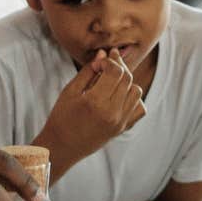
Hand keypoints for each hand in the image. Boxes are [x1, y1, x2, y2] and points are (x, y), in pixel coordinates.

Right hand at [39, 49, 145, 165]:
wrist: (62, 147)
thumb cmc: (62, 117)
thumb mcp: (70, 90)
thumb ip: (89, 70)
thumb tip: (104, 53)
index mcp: (95, 102)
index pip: (115, 71)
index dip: (109, 61)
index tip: (99, 62)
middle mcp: (112, 113)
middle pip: (127, 78)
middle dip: (119, 66)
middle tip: (107, 64)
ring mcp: (120, 122)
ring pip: (136, 91)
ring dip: (127, 82)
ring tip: (112, 81)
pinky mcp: (123, 128)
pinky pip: (140, 108)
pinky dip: (134, 99)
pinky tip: (119, 96)